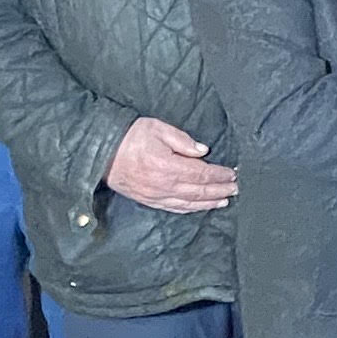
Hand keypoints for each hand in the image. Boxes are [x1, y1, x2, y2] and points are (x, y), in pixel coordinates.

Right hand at [105, 115, 239, 214]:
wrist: (101, 153)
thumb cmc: (129, 137)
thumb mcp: (157, 128)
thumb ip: (182, 140)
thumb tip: (203, 151)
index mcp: (168, 166)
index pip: (201, 174)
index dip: (219, 175)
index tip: (232, 174)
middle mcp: (164, 186)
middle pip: (199, 191)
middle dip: (220, 190)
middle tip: (236, 188)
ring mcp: (156, 196)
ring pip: (189, 203)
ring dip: (209, 203)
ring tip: (224, 200)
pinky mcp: (149, 201)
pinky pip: (175, 208)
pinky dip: (191, 209)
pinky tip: (201, 207)